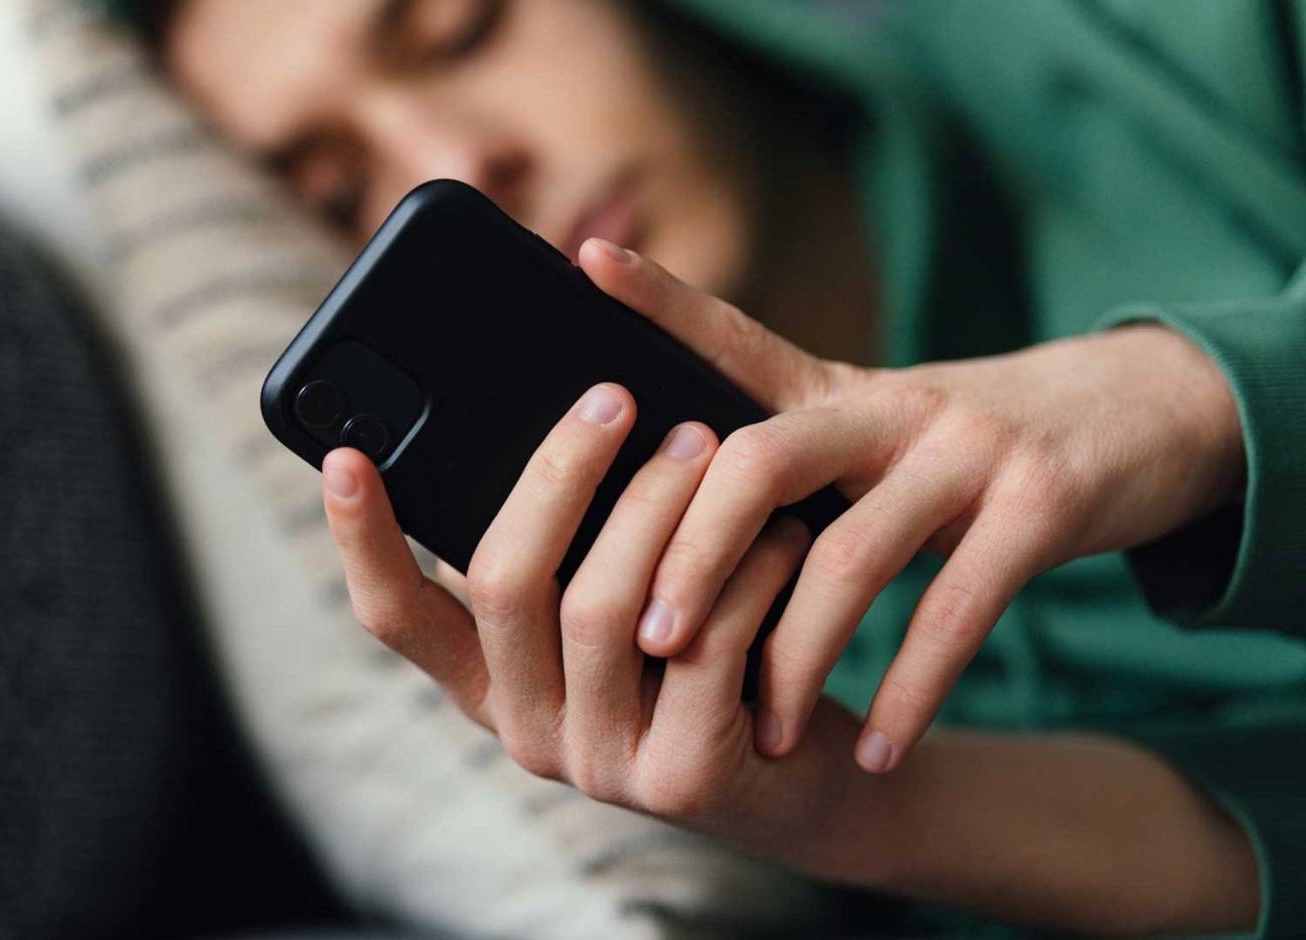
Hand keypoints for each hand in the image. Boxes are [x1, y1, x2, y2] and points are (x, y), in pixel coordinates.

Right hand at [321, 386, 887, 869]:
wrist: (808, 778)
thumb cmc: (707, 656)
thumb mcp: (624, 602)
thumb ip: (574, 545)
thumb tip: (556, 408)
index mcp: (488, 682)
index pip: (394, 616)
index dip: (362, 539)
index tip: (345, 455)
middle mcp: (525, 731)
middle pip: (504, 584)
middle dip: (558, 475)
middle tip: (612, 397)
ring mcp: (599, 764)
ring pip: (603, 607)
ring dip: (660, 506)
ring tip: (709, 442)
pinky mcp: (683, 779)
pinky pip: (704, 642)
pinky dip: (745, 569)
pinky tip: (779, 528)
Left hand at [572, 237, 1244, 774]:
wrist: (1142, 414)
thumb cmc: (968, 447)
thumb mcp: (877, 427)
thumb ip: (788, 457)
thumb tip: (673, 521)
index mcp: (839, 389)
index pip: (732, 339)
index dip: (661, 298)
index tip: (586, 258)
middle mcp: (893, 405)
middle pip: (760, 463)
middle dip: (693, 557)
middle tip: (649, 643)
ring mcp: (969, 449)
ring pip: (850, 556)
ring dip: (795, 657)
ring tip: (759, 734)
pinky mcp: (1043, 505)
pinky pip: (956, 611)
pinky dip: (909, 692)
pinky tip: (873, 751)